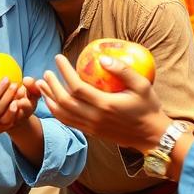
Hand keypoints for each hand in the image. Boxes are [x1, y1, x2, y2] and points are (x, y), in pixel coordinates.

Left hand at [37, 54, 168, 149]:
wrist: (152, 136)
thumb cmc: (148, 108)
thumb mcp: (142, 85)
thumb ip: (123, 71)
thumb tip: (102, 58)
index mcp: (105, 105)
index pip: (76, 87)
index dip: (64, 72)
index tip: (58, 58)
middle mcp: (94, 118)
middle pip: (64, 101)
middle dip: (52, 85)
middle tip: (46, 72)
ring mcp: (91, 127)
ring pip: (62, 114)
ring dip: (49, 99)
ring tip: (41, 86)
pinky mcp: (91, 133)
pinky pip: (68, 122)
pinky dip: (57, 112)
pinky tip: (52, 102)